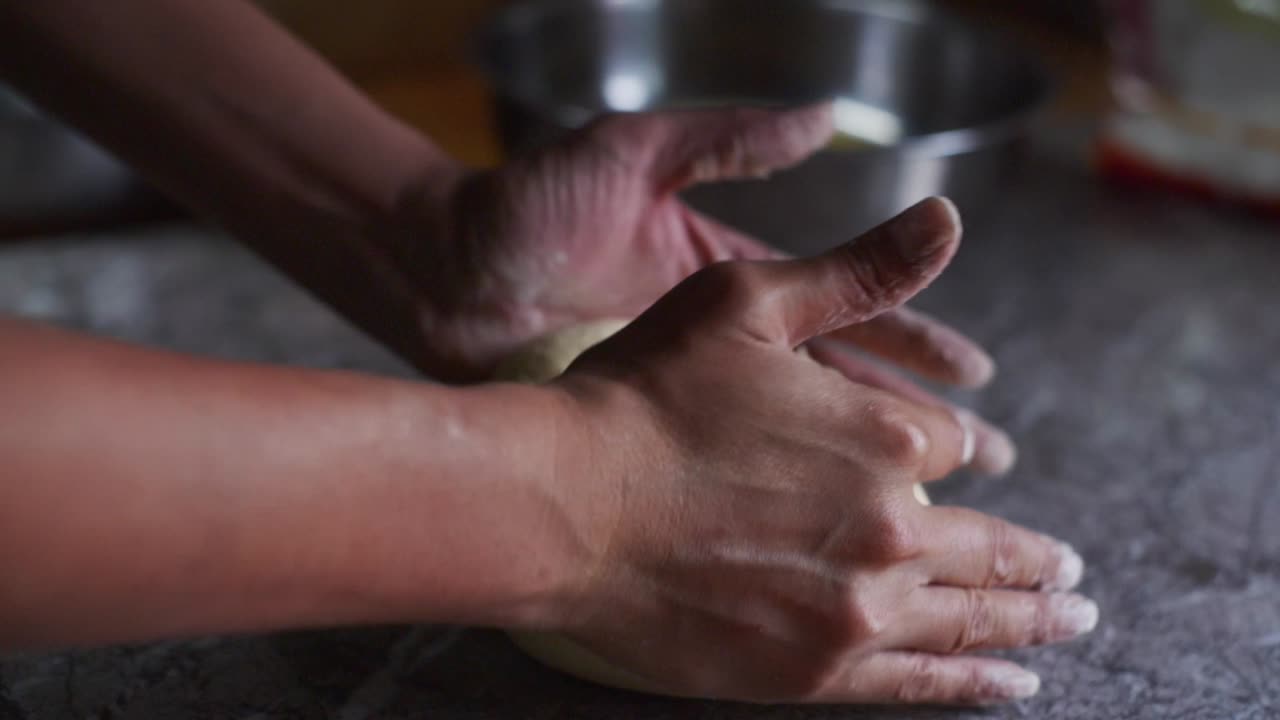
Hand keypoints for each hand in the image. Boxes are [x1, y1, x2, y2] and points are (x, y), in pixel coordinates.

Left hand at [397, 107, 1014, 472]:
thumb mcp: (632, 154)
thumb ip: (726, 140)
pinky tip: (821, 531)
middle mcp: (718, 341)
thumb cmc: (525, 205)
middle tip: (984, 461)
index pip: (843, 310)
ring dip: (860, 474)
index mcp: (728, 272)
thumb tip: (828, 118)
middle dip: (909, 423)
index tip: (976, 375)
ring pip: (793, 441)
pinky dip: (776, 499)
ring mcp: (682, 393)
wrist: (435, 270)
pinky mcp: (641, 430)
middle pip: (835, 386)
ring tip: (926, 513)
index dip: (910, 337)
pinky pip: (723, 471)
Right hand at [541, 199, 1094, 704]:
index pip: (949, 445)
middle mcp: (889, 527)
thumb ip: (856, 268)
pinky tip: (1013, 684)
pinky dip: (975, 682)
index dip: (959, 447)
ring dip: (1028, 622)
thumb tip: (945, 217)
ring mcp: (853, 608)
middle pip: (988, 547)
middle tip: (1074, 577)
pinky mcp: (811, 670)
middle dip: (1038, 560)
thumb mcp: (747, 299)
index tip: (976, 459)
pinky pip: (919, 683)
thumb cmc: (645, 396)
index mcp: (883, 435)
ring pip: (969, 619)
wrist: (564, 505)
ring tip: (1067, 625)